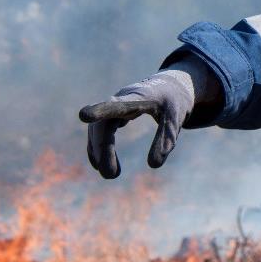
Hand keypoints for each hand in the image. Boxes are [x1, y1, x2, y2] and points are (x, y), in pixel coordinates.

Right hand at [79, 70, 195, 178]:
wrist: (169, 86)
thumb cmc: (174, 101)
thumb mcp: (176, 119)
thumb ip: (166, 139)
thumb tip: (153, 165)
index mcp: (140, 96)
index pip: (118, 104)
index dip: (101, 110)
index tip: (83, 115)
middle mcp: (122, 99)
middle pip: (104, 123)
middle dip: (103, 148)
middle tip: (111, 175)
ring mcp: (115, 105)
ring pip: (99, 128)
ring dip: (100, 151)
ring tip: (111, 174)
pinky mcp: (113, 113)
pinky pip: (99, 130)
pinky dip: (98, 146)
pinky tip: (98, 164)